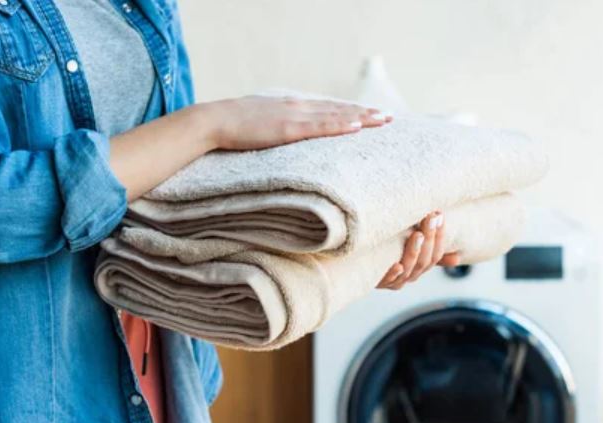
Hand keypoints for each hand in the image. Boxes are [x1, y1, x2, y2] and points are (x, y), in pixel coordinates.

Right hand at [204, 96, 391, 150]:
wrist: (214, 121)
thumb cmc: (232, 126)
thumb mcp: (260, 123)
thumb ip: (276, 127)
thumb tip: (282, 135)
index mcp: (291, 106)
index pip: (327, 108)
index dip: (349, 111)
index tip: (368, 114)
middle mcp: (298, 106)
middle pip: (338, 109)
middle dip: (364, 113)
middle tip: (388, 117)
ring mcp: (294, 116)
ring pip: (336, 116)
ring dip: (362, 118)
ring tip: (382, 121)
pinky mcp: (289, 129)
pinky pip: (321, 127)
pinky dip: (341, 126)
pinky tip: (358, 127)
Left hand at [377, 211, 461, 289]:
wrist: (361, 264)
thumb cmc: (389, 253)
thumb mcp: (411, 249)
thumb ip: (430, 250)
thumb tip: (456, 258)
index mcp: (420, 267)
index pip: (436, 254)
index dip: (440, 237)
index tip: (440, 216)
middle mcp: (410, 275)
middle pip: (424, 260)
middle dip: (430, 238)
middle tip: (430, 218)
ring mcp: (394, 280)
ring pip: (409, 269)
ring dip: (414, 251)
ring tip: (417, 234)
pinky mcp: (378, 282)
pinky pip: (388, 280)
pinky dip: (393, 274)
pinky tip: (397, 265)